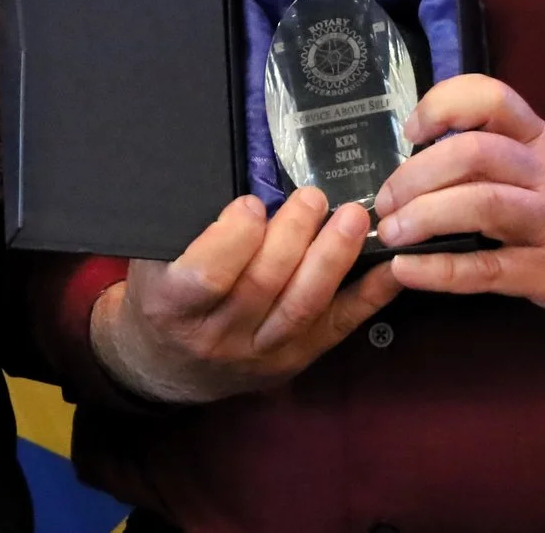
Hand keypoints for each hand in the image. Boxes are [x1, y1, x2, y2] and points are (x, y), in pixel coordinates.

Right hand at [90, 188, 402, 403]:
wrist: (169, 368)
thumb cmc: (162, 298)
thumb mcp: (153, 262)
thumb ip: (187, 231)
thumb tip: (233, 176)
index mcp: (172, 306)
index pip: (208, 275)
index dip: (234, 237)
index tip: (250, 202)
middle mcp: (217, 337)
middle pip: (263, 286)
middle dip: (293, 237)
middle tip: (312, 196)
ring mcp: (261, 354)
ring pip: (302, 307)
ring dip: (332, 259)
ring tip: (352, 218)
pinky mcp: (296, 360)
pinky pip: (337, 327)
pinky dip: (369, 297)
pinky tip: (392, 267)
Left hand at [369, 74, 544, 337]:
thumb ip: (502, 160)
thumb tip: (424, 162)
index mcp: (542, 144)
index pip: (493, 98)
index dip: (444, 104)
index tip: (413, 129)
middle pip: (475, 153)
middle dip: (417, 174)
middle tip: (385, 199)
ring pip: (482, 203)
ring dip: (423, 215)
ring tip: (390, 233)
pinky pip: (487, 269)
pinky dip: (440, 271)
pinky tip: (408, 272)